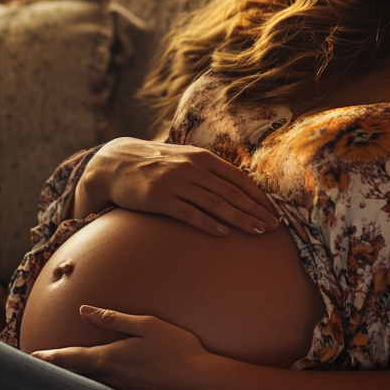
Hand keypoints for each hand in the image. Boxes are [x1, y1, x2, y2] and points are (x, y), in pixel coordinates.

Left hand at [31, 306, 231, 389]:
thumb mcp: (147, 325)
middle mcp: (113, 382)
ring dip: (76, 385)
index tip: (32, 357)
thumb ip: (114, 319)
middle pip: (76, 378)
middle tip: (38, 369)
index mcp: (111, 359)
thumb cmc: (179, 351)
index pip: (71, 358)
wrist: (205, 387)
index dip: (50, 357)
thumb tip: (84, 310)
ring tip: (62, 381)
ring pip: (92, 389)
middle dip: (57, 374)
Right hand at [73, 138, 278, 235]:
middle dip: (256, 210)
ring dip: (240, 218)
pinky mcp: (158, 198)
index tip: (275, 211)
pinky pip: (188, 213)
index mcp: (200, 157)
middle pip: (231, 192)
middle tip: (275, 227)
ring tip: (258, 231)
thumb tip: (235, 184)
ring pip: (215, 203)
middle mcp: (191, 167)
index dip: (258, 195)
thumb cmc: (153, 164)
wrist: (114, 164)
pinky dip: (208, 223)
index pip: (238, 177)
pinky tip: (223, 233)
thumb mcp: (182, 158)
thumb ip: (206, 169)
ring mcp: (174, 182)